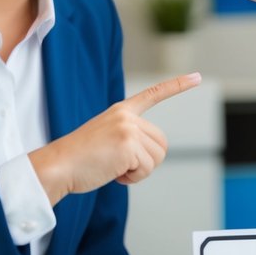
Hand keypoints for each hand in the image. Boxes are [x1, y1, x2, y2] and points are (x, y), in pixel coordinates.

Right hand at [30, 72, 200, 204]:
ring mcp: (128, 130)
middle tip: (120, 165)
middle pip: (162, 144)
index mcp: (121, 111)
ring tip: (113, 167)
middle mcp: (127, 117)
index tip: (197, 77)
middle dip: (146, 161)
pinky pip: (146, 170)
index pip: (153, 94)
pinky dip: (132, 178)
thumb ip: (129, 138)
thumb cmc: (80, 158)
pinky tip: (113, 173)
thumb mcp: (106, 138)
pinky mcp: (128, 147)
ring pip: (156, 158)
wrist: (58, 165)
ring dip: (138, 171)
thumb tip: (151, 155)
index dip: (177, 86)